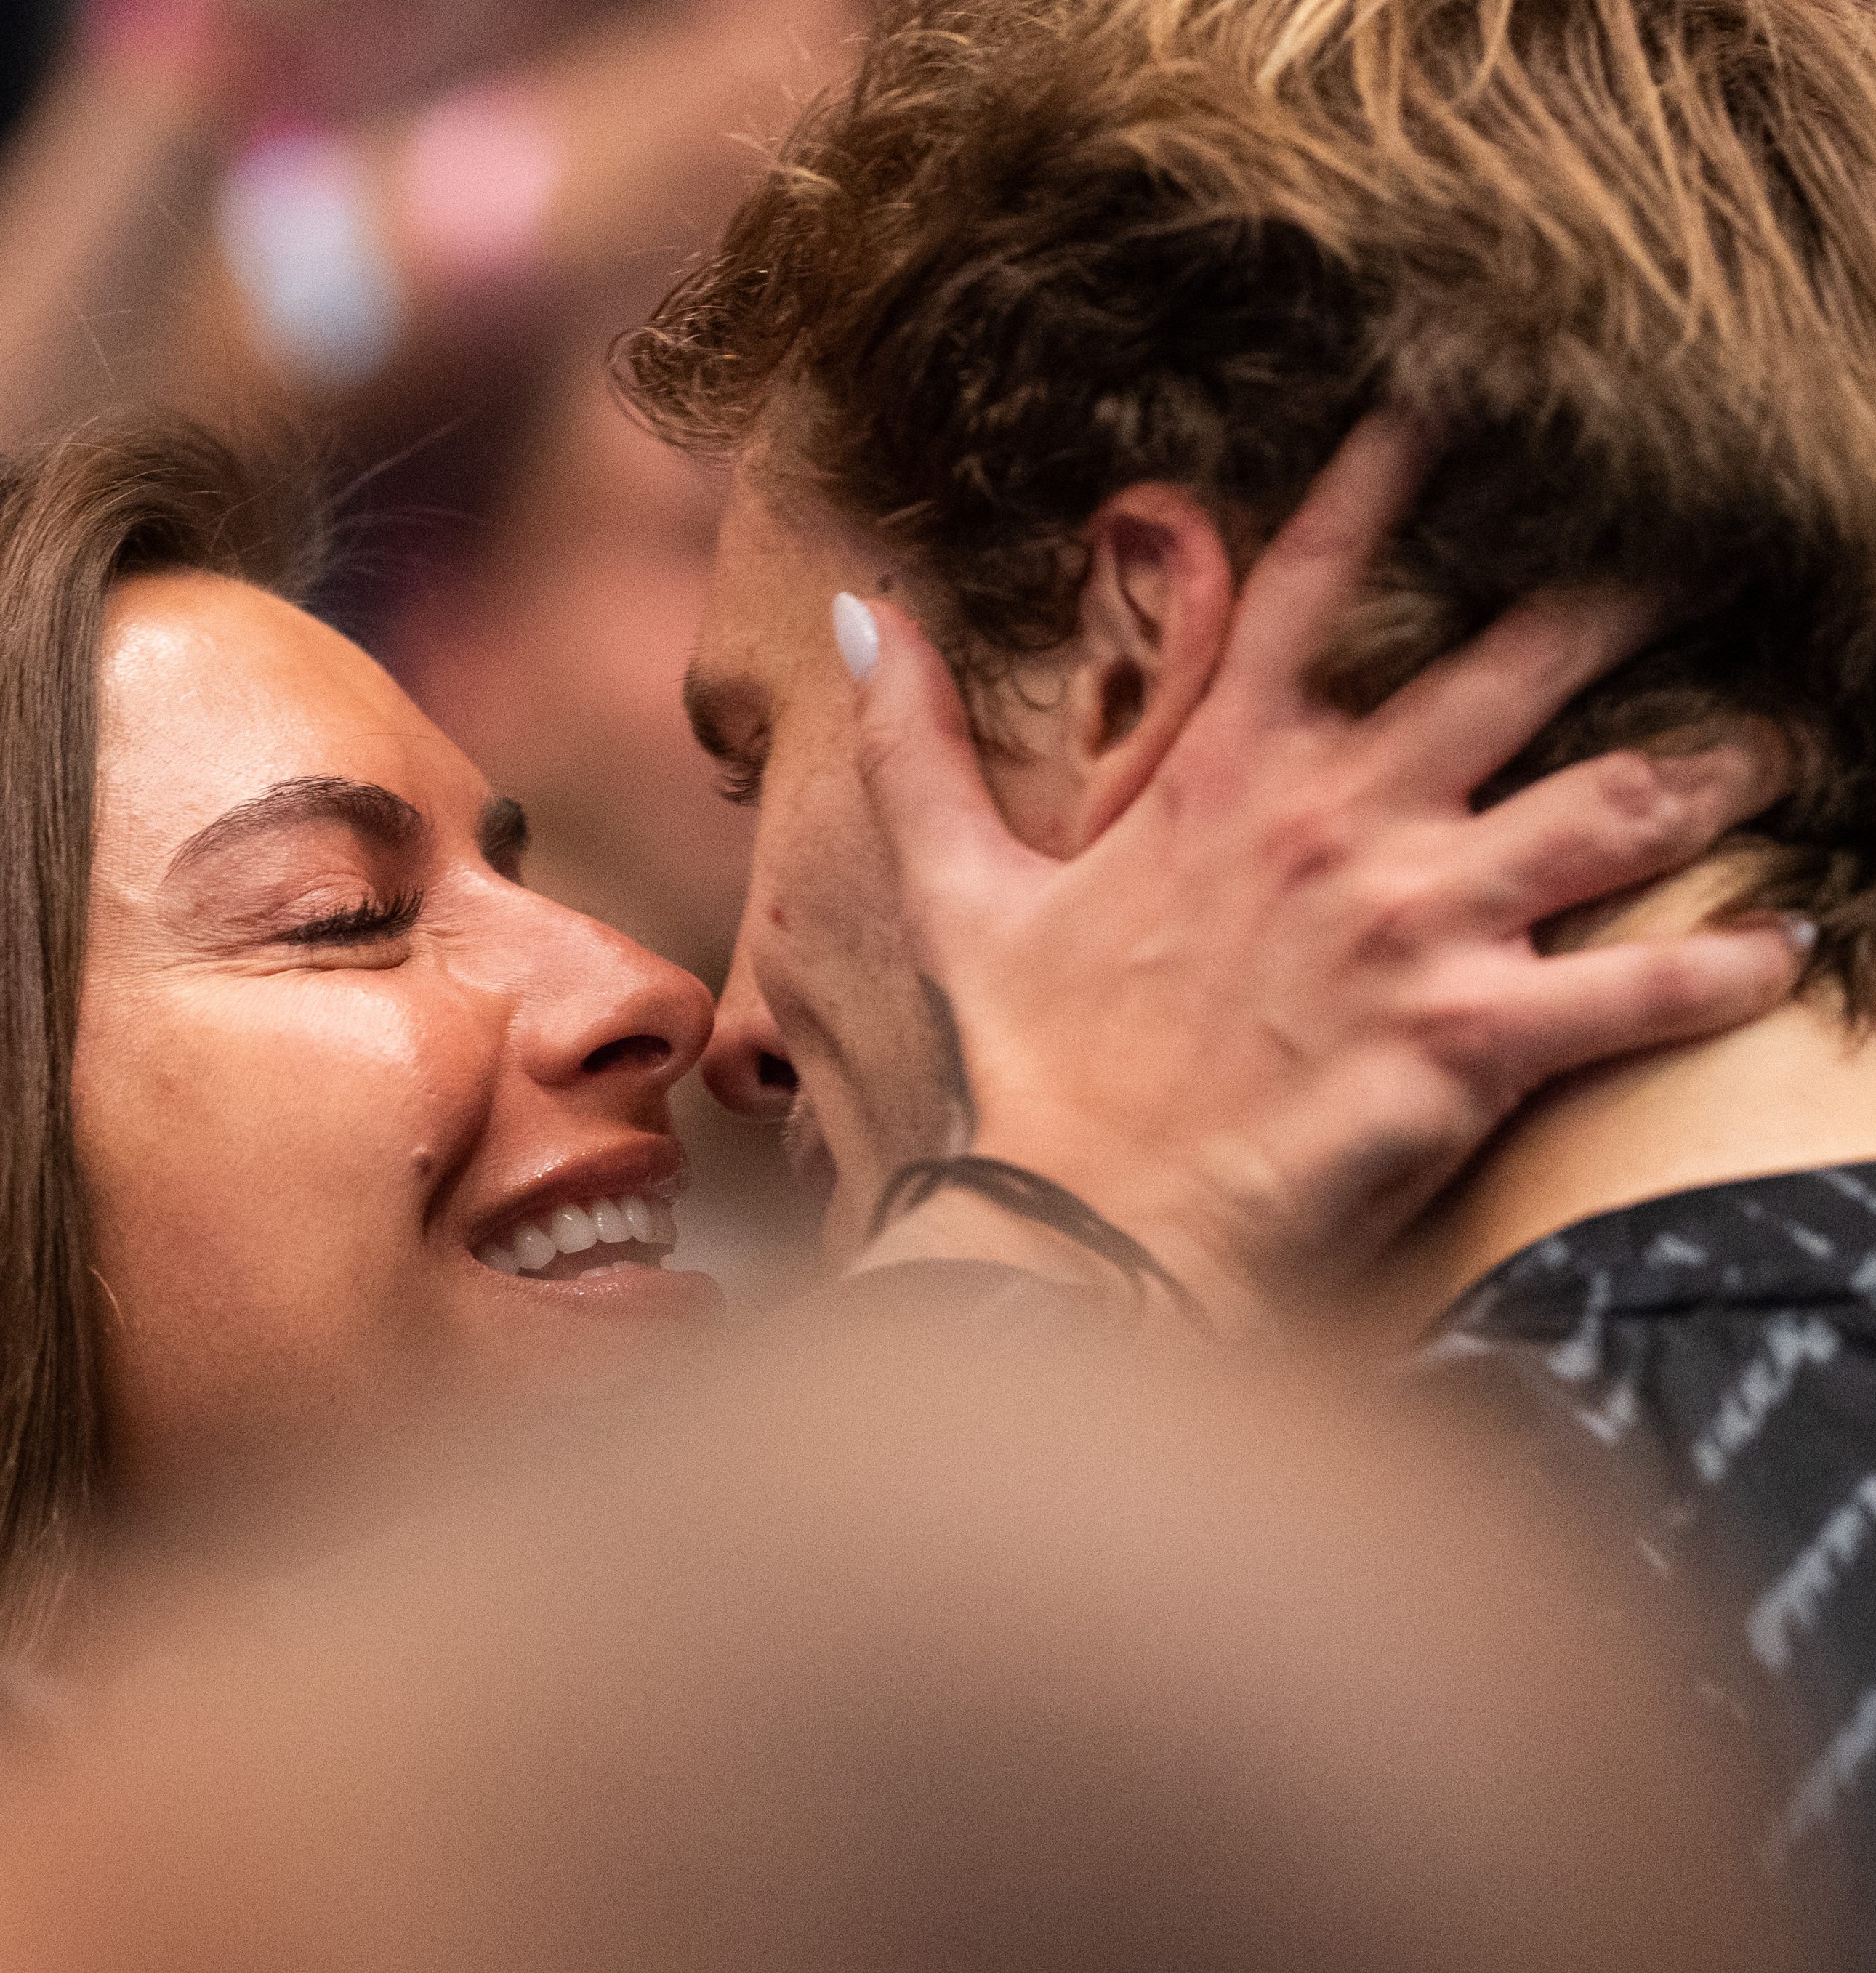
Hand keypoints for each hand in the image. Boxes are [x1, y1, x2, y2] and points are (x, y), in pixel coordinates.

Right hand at [844, 413, 1804, 1325]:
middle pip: (1520, 664)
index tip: (1467, 398)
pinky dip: (1734, 968)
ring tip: (1791, 744)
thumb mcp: (957, 892)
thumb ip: (918, 743)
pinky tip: (1797, 950)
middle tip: (1723, 554)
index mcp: (1222, 775)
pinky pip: (1645, 987)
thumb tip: (865, 610)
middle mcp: (1336, 821)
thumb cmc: (1030, 1068)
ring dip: (1722, 769)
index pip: (1311, 583)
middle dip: (1632, 600)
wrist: (1078, 1233)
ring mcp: (1414, 925)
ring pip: (1617, 803)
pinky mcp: (1474, 1040)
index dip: (1392, 477)